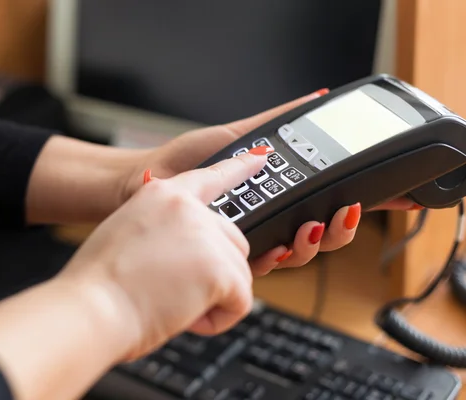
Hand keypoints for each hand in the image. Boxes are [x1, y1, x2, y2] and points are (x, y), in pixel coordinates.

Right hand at [61, 151, 274, 360]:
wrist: (91, 308)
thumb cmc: (98, 284)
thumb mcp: (127, 235)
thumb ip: (163, 233)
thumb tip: (184, 257)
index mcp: (162, 195)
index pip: (210, 176)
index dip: (238, 168)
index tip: (260, 158)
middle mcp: (189, 208)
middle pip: (233, 239)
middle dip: (216, 270)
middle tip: (180, 290)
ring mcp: (207, 235)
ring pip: (239, 272)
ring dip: (214, 297)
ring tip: (175, 306)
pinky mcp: (220, 268)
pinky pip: (241, 301)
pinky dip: (220, 318)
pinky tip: (187, 317)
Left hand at [121, 90, 421, 270]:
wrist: (147, 180)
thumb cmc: (186, 160)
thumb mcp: (236, 135)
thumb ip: (276, 123)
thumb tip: (314, 99)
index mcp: (275, 191)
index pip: (325, 203)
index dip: (354, 204)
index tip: (383, 198)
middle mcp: (269, 218)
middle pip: (320, 235)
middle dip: (340, 228)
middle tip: (346, 211)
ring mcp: (250, 239)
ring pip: (298, 254)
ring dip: (314, 243)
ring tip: (312, 224)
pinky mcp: (229, 257)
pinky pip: (262, 266)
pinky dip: (278, 256)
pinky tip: (281, 245)